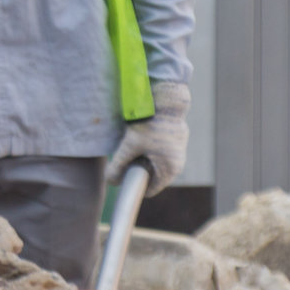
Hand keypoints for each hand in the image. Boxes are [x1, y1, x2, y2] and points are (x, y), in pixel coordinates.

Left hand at [105, 81, 189, 196]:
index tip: (123, 176)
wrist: (166, 100)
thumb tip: (110, 182)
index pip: (151, 189)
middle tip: (126, 155)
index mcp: (170, 170)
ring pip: (156, 161)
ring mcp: (179, 150)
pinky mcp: (177, 138)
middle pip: (153, 175)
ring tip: (133, 142)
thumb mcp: (130, 145)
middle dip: (138, 169)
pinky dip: (150, 146)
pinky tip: (141, 134)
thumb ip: (118, 165)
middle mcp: (178, 163)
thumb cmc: (150, 123)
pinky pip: (161, 149)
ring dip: (143, 156)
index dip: (135, 185)